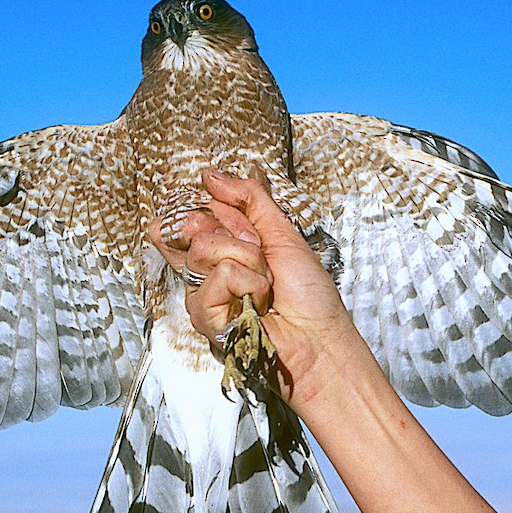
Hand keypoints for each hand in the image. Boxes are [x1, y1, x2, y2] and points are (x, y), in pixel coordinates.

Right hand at [149, 169, 368, 409]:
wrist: (319, 336)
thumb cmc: (308, 295)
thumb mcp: (282, 232)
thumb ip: (248, 199)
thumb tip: (210, 176)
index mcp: (222, 249)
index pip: (192, 213)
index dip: (215, 210)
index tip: (248, 229)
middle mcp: (206, 271)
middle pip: (192, 225)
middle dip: (237, 234)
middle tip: (262, 257)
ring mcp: (202, 294)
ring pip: (205, 248)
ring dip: (249, 261)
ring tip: (266, 287)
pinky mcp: (203, 316)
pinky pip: (218, 276)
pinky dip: (248, 284)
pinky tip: (258, 306)